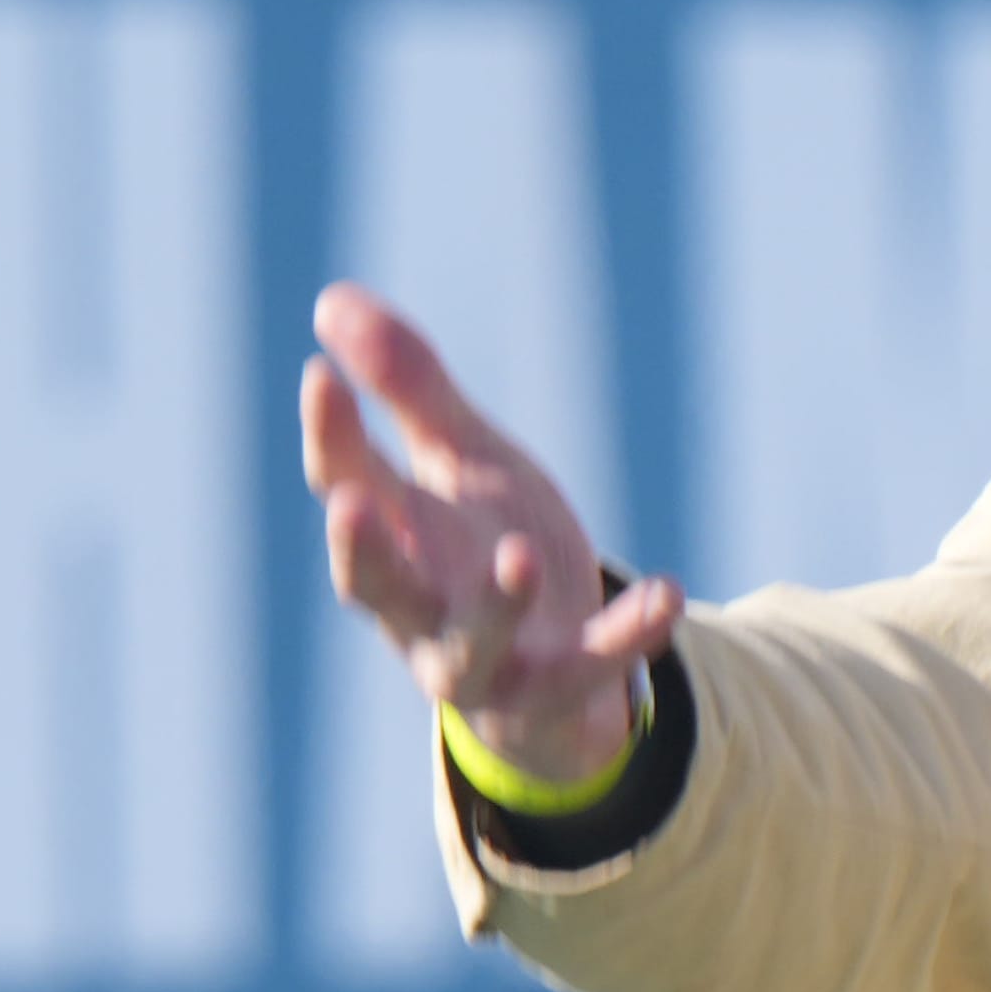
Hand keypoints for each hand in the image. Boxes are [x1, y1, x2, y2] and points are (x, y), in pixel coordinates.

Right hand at [300, 281, 676, 789]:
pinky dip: (627, 635)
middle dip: (360, 551)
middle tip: (349, 506)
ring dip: (494, 606)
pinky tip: (669, 592)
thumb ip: (410, 389)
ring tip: (521, 557)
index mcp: (396, 540)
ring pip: (470, 646)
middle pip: (373, 588)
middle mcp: (421, 608)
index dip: (331, 437)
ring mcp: (485, 658)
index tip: (321, 375)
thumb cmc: (488, 547)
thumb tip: (332, 301)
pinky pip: (588, 669)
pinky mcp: (554, 690)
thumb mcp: (462, 460)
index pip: (347, 487)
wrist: (557, 665)